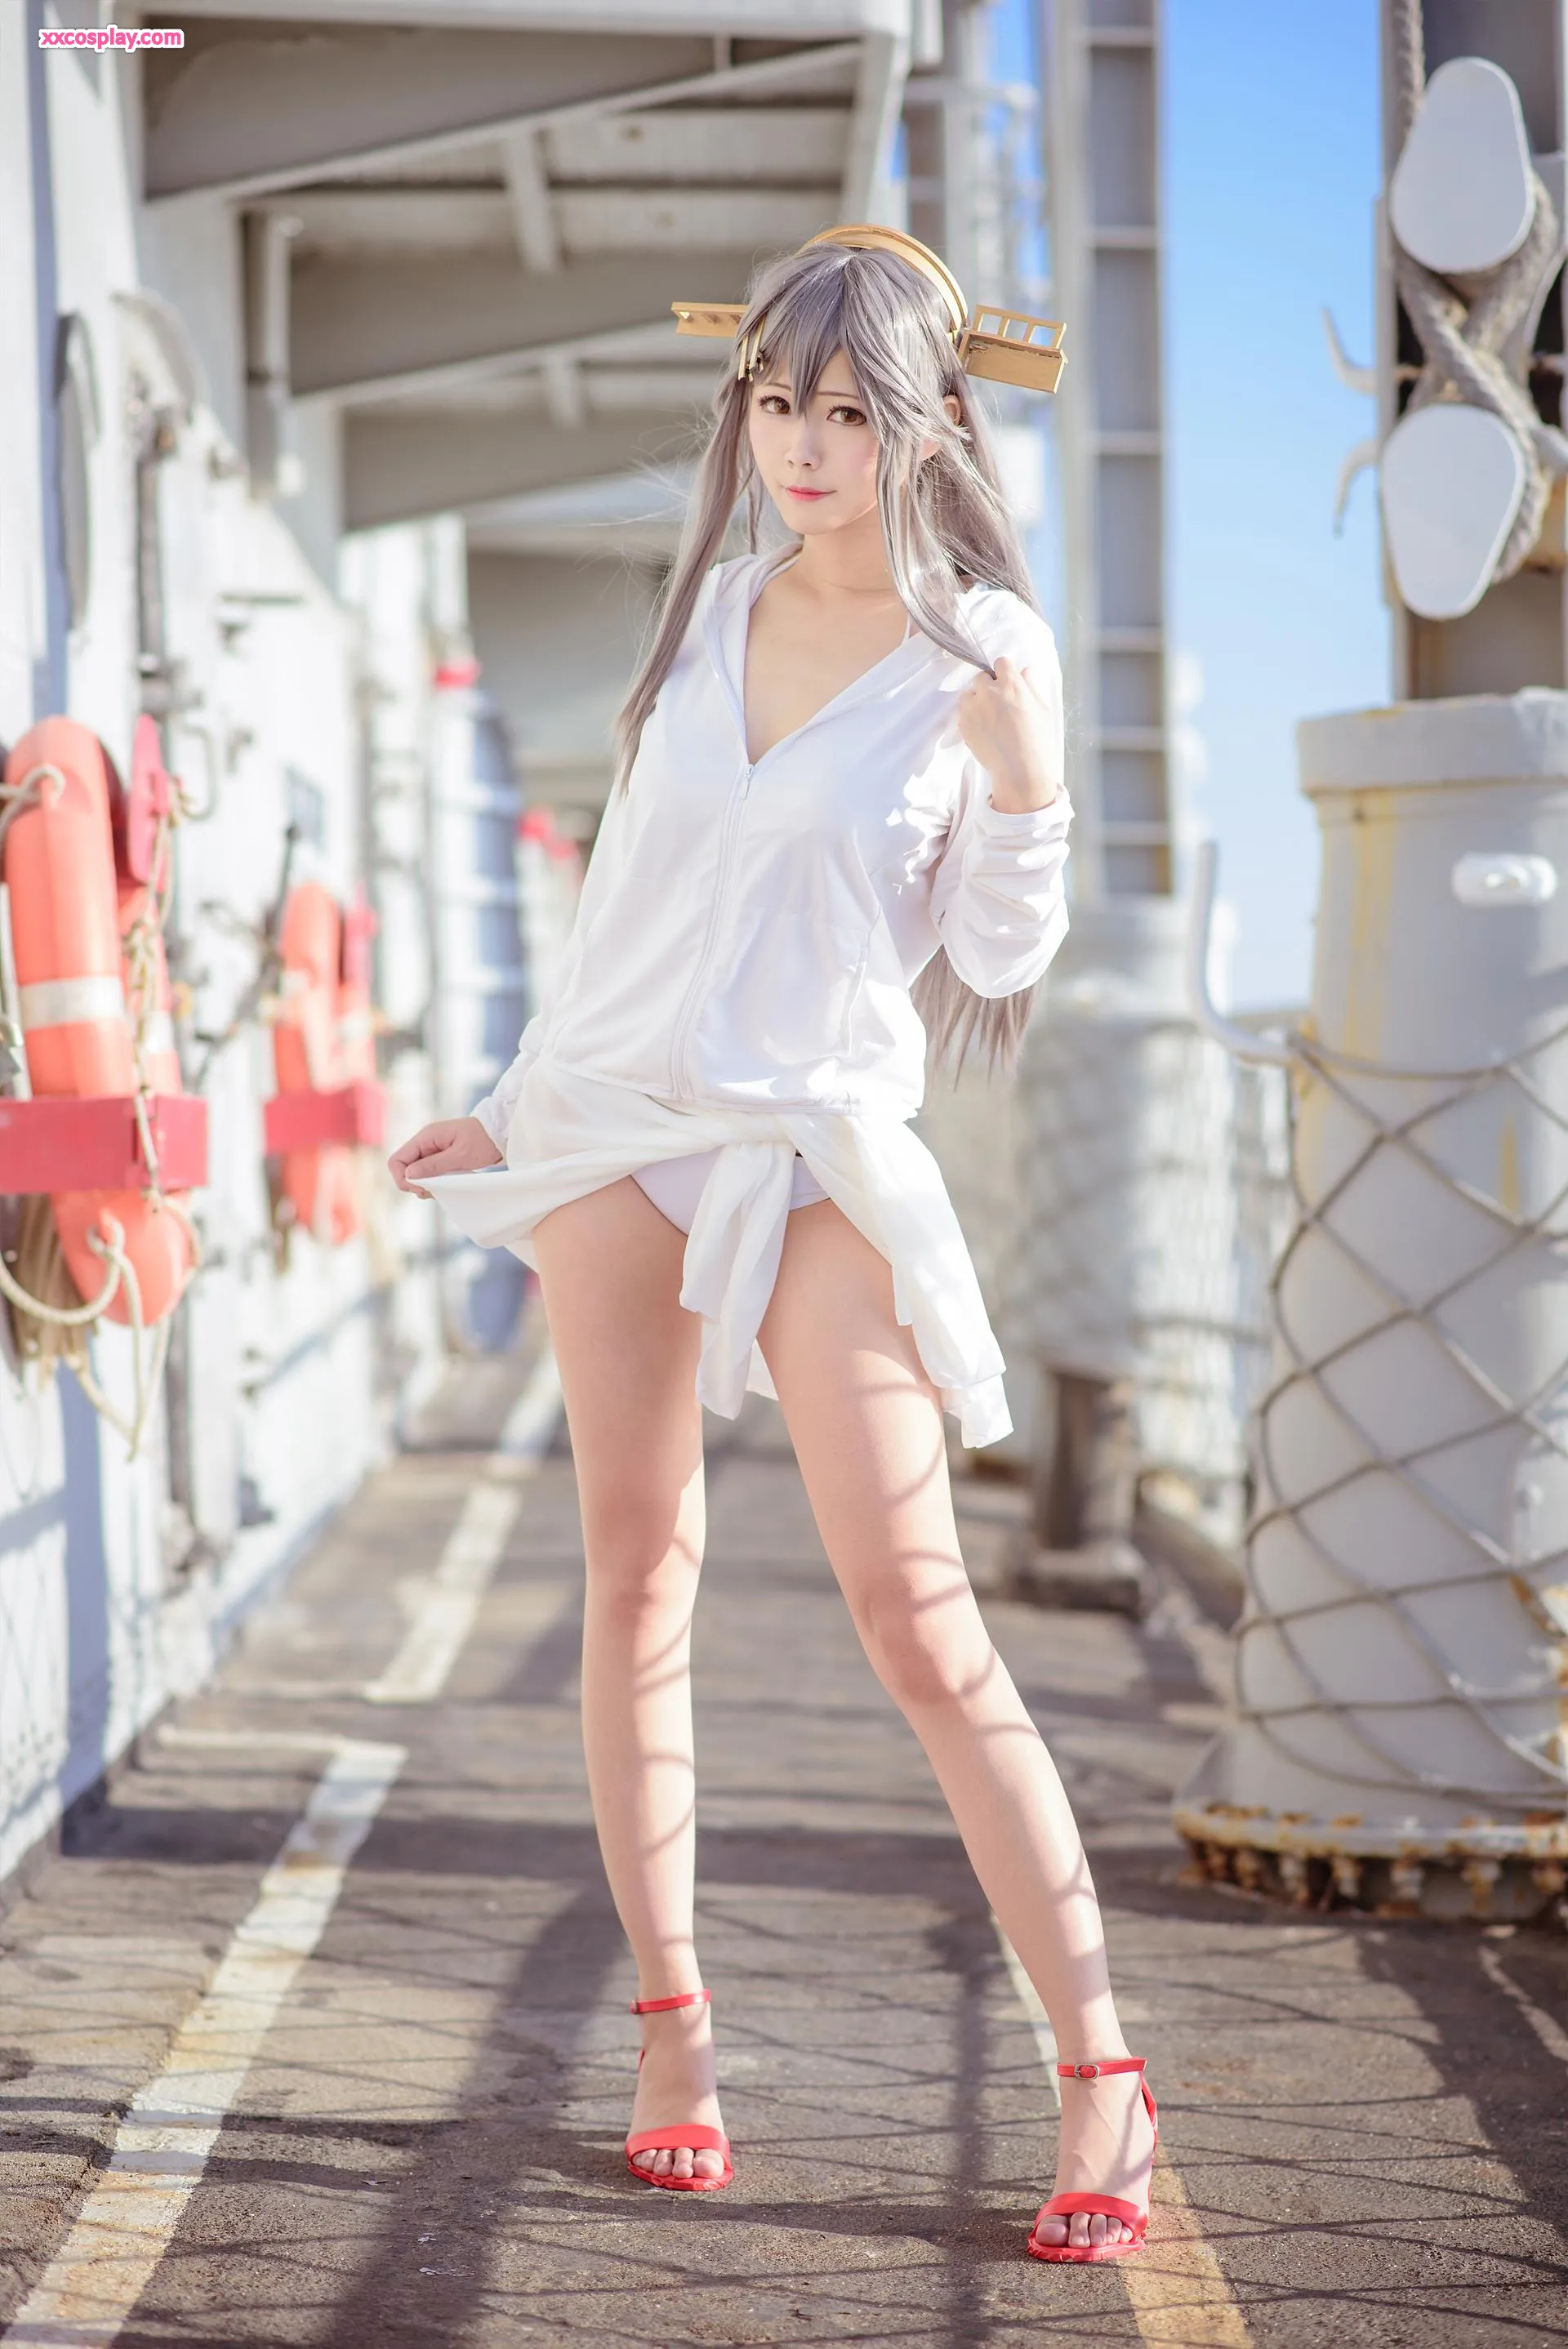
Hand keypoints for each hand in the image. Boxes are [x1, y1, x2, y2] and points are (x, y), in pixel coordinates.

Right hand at [388, 1115, 502, 1198]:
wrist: (499, 1134)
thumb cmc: (482, 1140)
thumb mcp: (460, 1155)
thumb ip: (434, 1165)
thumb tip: (409, 1175)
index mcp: (425, 1137)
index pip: (396, 1160)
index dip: (402, 1178)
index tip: (420, 1188)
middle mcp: (424, 1144)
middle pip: (403, 1169)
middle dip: (414, 1184)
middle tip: (433, 1191)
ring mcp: (430, 1152)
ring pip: (414, 1174)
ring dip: (424, 1185)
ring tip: (442, 1188)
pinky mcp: (439, 1159)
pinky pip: (427, 1174)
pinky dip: (433, 1183)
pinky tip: (446, 1185)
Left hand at [956, 655, 1061, 811]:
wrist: (1020, 769)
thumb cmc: (1037, 739)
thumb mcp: (1043, 709)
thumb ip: (1032, 686)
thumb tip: (1025, 670)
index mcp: (1011, 684)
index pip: (1001, 662)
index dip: (1004, 673)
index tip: (1007, 684)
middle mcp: (989, 692)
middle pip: (981, 677)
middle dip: (989, 687)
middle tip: (999, 704)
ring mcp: (973, 708)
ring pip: (969, 694)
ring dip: (976, 700)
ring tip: (989, 718)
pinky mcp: (963, 724)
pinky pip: (963, 712)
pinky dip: (970, 717)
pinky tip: (984, 729)